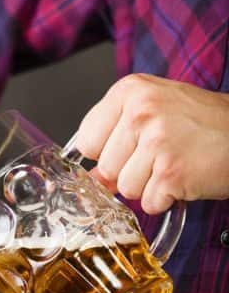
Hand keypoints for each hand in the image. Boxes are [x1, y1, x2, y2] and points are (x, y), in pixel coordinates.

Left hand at [74, 73, 228, 213]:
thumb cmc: (205, 122)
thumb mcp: (155, 111)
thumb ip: (116, 137)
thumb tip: (91, 178)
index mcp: (129, 90)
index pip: (86, 141)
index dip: (107, 153)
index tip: (130, 147)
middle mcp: (140, 111)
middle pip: (105, 168)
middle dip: (131, 172)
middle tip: (163, 155)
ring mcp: (156, 141)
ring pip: (125, 188)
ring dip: (150, 186)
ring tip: (175, 163)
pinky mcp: (172, 172)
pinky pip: (149, 202)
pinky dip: (167, 198)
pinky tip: (185, 177)